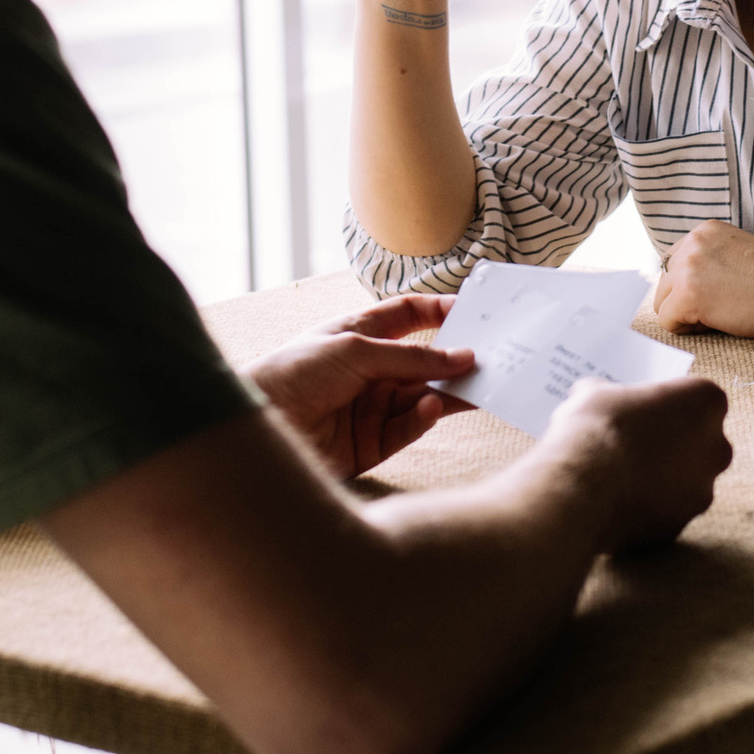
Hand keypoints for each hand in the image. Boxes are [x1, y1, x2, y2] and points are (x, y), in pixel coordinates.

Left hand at [246, 294, 476, 478]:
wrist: (261, 424)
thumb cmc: (294, 373)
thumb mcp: (355, 350)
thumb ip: (410, 357)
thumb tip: (463, 357)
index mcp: (361, 337)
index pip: (408, 317)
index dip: (438, 311)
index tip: (473, 310)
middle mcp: (370, 371)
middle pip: (424, 363)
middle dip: (455, 360)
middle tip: (493, 357)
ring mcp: (372, 408)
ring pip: (424, 397)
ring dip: (450, 392)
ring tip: (477, 385)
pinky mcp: (372, 443)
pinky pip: (409, 428)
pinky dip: (424, 418)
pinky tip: (432, 407)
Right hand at [537, 375, 731, 552]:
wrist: (582, 490)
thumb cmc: (597, 430)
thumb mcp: (594, 393)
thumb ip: (608, 393)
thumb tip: (594, 395)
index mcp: (706, 402)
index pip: (694, 396)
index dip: (664, 402)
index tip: (639, 407)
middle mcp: (716, 447)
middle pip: (697, 440)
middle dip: (669, 441)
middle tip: (630, 439)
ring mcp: (702, 490)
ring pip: (683, 479)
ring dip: (659, 476)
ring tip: (617, 473)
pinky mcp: (681, 524)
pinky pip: (665, 510)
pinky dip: (647, 506)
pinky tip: (615, 500)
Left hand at [645, 221, 753, 338]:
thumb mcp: (737, 253)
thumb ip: (710, 259)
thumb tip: (685, 282)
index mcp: (704, 230)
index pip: (674, 262)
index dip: (691, 284)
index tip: (717, 293)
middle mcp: (691, 242)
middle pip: (665, 282)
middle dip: (684, 300)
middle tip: (719, 308)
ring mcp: (687, 267)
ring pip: (662, 302)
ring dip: (684, 314)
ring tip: (718, 315)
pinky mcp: (687, 295)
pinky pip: (667, 320)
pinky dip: (686, 329)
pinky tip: (715, 324)